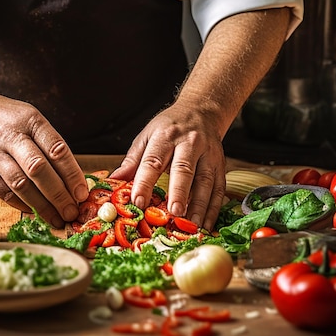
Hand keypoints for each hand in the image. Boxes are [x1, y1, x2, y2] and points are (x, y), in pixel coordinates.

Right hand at [0, 92, 88, 228]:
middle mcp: (11, 135)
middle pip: (38, 168)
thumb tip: (73, 180)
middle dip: (58, 194)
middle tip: (72, 213)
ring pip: (20, 184)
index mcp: (31, 120)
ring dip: (41, 205)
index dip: (72, 174)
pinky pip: (3, 192)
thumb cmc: (7, 119)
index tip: (82, 194)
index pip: (56, 149)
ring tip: (56, 219)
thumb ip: (49, 145)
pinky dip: (21, 204)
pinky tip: (35, 211)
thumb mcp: (31, 119)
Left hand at [109, 102, 225, 230]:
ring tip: (192, 224)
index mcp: (165, 136)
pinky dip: (214, 208)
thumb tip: (114, 180)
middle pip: (184, 169)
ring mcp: (208, 154)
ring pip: (206, 180)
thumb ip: (132, 160)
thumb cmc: (169, 127)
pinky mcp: (220, 164)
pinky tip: (207, 223)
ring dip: (199, 205)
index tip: (138, 201)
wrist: (201, 111)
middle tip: (174, 213)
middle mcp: (189, 143)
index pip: (153, 160)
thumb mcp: (147, 136)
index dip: (145, 182)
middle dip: (179, 192)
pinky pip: (219, 187)